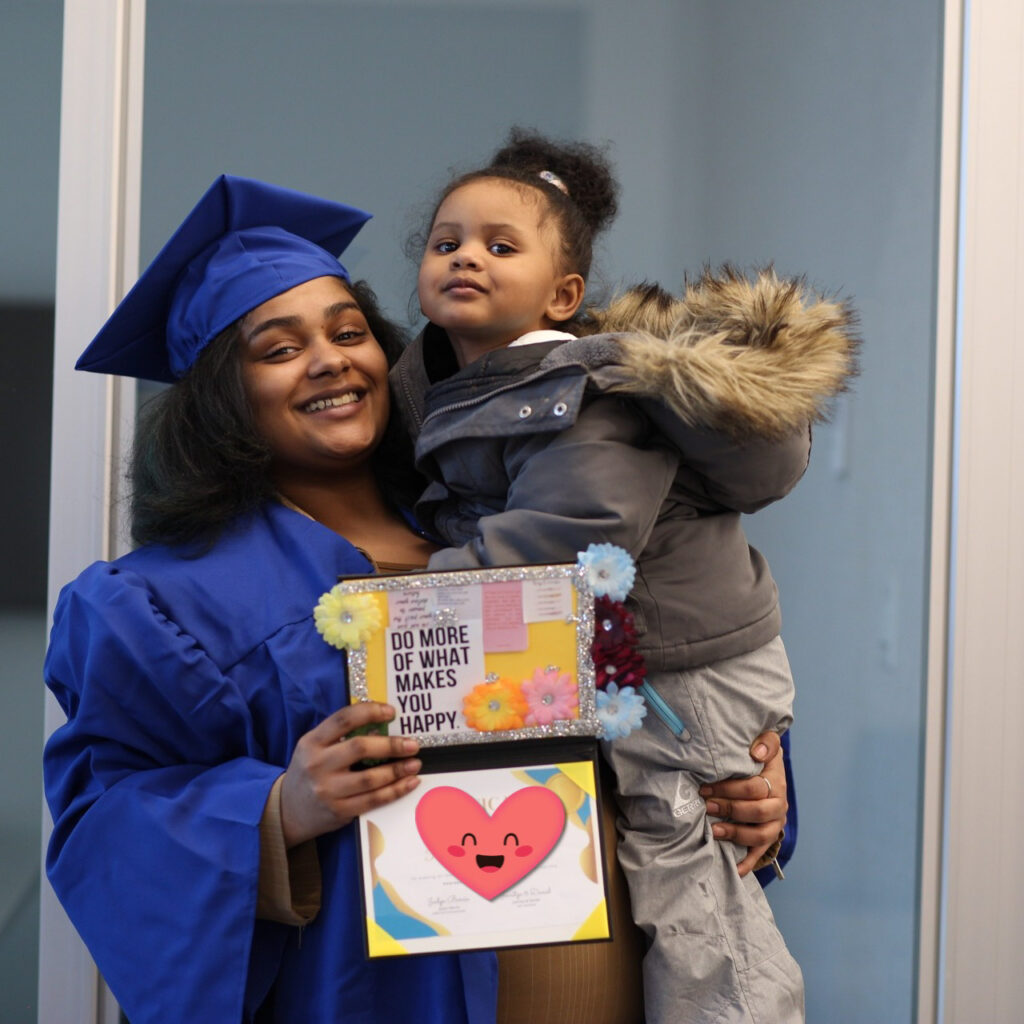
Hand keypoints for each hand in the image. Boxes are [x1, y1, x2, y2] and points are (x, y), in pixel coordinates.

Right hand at [280, 702, 421, 846]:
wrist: (287, 811)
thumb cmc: (309, 771)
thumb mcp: (314, 747)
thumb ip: (339, 735)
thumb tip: (381, 724)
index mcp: (312, 742)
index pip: (343, 719)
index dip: (370, 711)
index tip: (391, 712)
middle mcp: (317, 765)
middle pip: (360, 748)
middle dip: (391, 745)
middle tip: (412, 744)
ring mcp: (327, 790)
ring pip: (370, 778)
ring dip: (398, 770)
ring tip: (415, 763)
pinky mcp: (339, 811)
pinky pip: (373, 800)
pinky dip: (395, 791)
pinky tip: (409, 782)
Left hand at [699, 730, 786, 876]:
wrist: (770, 772)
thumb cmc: (760, 757)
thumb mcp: (766, 743)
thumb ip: (766, 742)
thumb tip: (757, 752)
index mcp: (776, 781)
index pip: (754, 787)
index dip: (729, 788)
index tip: (706, 787)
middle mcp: (779, 804)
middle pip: (757, 811)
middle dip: (729, 808)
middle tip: (706, 806)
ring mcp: (775, 822)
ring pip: (761, 834)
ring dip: (736, 834)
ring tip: (714, 830)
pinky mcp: (769, 836)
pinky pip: (761, 853)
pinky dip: (748, 862)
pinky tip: (735, 869)